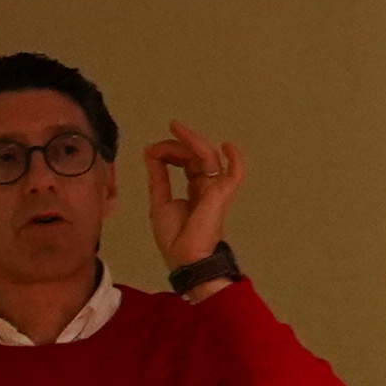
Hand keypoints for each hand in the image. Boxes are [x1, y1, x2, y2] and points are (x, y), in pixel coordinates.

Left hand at [148, 123, 245, 272]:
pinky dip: (235, 159)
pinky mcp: (220, 194)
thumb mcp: (160, 201)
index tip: (153, 149)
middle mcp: (207, 187)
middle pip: (197, 156)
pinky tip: (227, 146)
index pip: (186, 162)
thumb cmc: (174, 237)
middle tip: (172, 126)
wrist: (185, 259)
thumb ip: (158, 177)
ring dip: (192, 142)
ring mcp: (215, 189)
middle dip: (182, 142)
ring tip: (178, 129)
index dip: (171, 152)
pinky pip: (235, 173)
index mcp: (194, 190)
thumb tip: (151, 152)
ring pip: (208, 157)